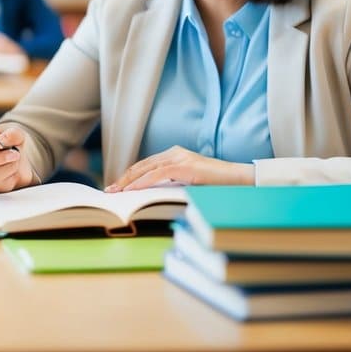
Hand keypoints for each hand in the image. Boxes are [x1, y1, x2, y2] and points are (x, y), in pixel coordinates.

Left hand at [107, 145, 254, 191]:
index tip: (116, 187)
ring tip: (116, 191)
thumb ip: (172, 186)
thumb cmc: (217, 187)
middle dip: (123, 178)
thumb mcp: (189, 185)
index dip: (129, 176)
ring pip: (147, 168)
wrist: (241, 180)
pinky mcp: (186, 166)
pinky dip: (143, 182)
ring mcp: (181, 158)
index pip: (146, 166)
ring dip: (129, 181)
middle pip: (142, 165)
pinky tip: (133, 190)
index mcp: (176, 156)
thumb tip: (151, 197)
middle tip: (109, 191)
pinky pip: (159, 174)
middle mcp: (175, 153)